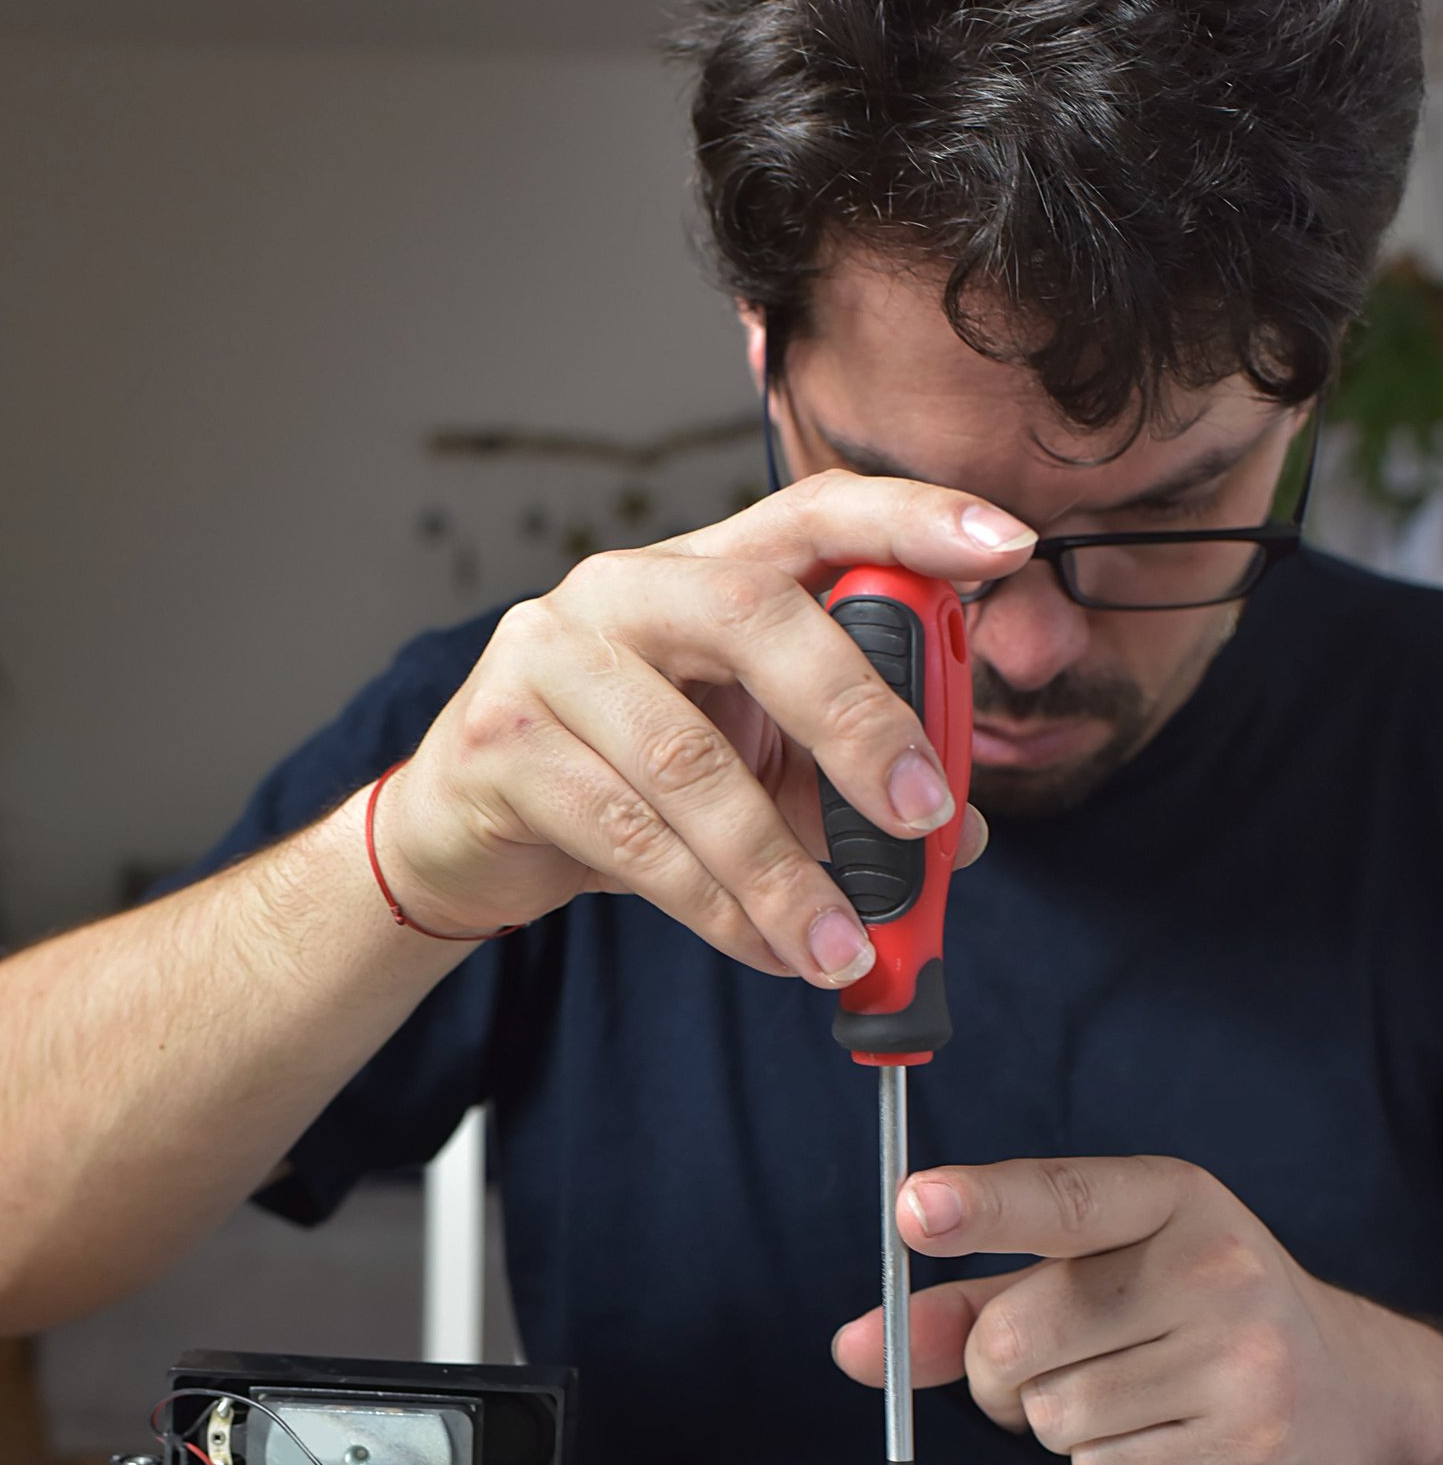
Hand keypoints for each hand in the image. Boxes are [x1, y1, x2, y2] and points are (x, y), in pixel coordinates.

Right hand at [375, 474, 1033, 981]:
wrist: (459, 834)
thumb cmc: (619, 778)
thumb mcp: (742, 759)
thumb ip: (838, 773)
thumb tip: (955, 833)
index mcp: (699, 569)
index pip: (812, 513)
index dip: (912, 519)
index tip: (1006, 545)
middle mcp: (621, 590)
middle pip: (752, 617)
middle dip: (856, 718)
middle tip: (924, 814)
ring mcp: (549, 660)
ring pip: (688, 762)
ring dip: (783, 870)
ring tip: (843, 946)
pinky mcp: (502, 748)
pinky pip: (631, 837)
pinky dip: (717, 908)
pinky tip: (770, 950)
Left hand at [832, 1154, 1442, 1464]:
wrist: (1344, 1382)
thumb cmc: (1200, 1307)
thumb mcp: (1098, 1267)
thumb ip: (971, 1300)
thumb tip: (860, 1346)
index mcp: (1168, 1197)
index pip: (1060, 1197)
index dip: (981, 1205)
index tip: (919, 1207)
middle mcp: (1210, 1267)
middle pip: (1018, 1337)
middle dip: (1002, 1369)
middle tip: (1053, 1360)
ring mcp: (1237, 1359)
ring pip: (1050, 1416)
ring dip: (1056, 1420)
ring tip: (1125, 1390)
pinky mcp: (1246, 1445)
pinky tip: (1159, 1433)